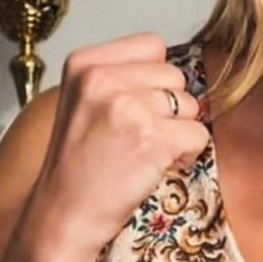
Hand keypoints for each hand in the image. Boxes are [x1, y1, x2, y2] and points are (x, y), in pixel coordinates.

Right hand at [26, 33, 208, 255]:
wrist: (63, 216)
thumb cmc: (78, 165)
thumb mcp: (84, 101)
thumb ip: (123, 76)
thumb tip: (177, 72)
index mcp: (84, 63)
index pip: (152, 45)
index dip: (154, 79)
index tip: (135, 107)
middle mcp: (102, 79)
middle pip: (175, 75)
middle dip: (169, 108)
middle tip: (140, 136)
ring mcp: (127, 107)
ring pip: (190, 105)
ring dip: (178, 131)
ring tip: (146, 152)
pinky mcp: (152, 138)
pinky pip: (198, 134)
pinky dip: (187, 153)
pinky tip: (158, 166)